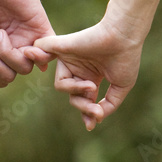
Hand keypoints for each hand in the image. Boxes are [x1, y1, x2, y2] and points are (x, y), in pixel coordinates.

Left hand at [34, 15, 143, 129]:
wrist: (125, 36)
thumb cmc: (126, 58)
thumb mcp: (121, 87)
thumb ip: (109, 105)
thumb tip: (96, 119)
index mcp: (92, 77)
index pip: (84, 99)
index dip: (87, 113)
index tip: (91, 125)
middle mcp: (78, 69)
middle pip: (72, 96)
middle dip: (83, 106)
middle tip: (96, 110)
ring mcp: (69, 59)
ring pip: (60, 85)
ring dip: (75, 91)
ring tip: (91, 87)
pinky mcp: (61, 48)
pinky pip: (41, 54)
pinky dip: (36, 57)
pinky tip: (35, 59)